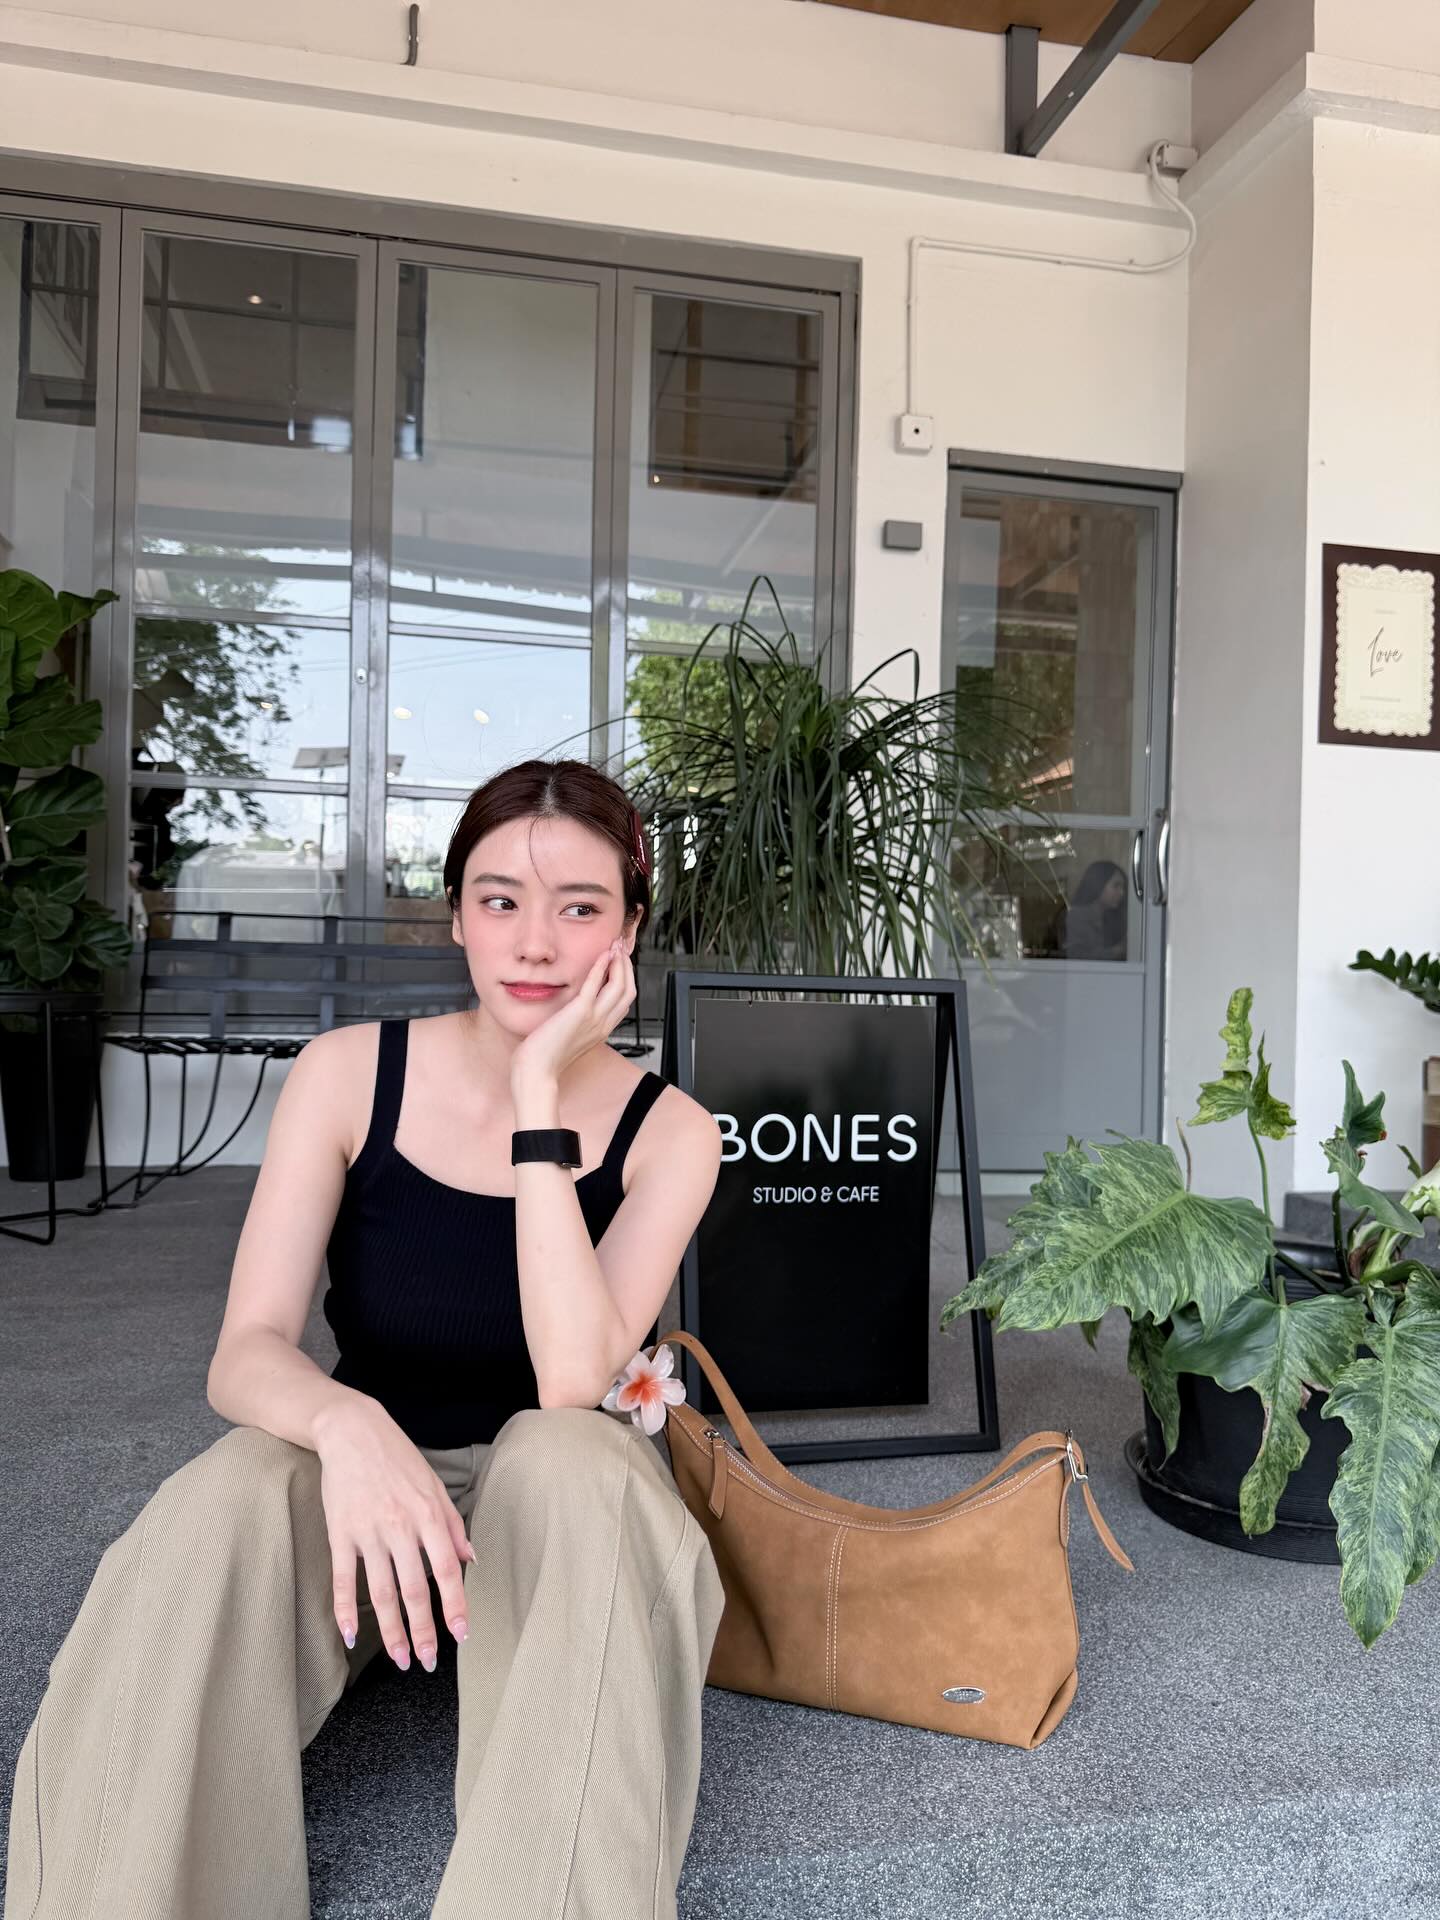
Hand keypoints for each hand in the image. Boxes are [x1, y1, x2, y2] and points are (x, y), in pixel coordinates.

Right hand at [313, 1397, 475, 1671]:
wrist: (352, 1431)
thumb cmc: (398, 1458)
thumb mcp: (434, 1485)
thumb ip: (452, 1525)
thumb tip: (471, 1560)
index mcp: (428, 1515)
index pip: (447, 1570)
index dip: (456, 1604)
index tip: (461, 1633)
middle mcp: (400, 1527)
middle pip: (414, 1590)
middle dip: (423, 1630)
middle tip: (428, 1660)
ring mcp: (368, 1532)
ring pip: (381, 1593)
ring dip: (391, 1630)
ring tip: (400, 1658)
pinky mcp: (340, 1533)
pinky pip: (343, 1578)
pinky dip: (345, 1610)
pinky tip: (350, 1636)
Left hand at [509, 937, 635, 1089]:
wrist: (536, 1071)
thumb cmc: (544, 1056)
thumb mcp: (568, 1035)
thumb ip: (576, 1020)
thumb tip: (574, 1004)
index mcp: (602, 1030)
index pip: (625, 1000)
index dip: (626, 977)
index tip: (619, 960)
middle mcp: (603, 1024)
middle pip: (629, 990)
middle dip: (627, 966)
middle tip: (619, 948)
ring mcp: (595, 1020)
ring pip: (621, 986)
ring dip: (619, 963)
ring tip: (613, 947)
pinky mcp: (580, 1013)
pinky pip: (596, 985)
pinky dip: (601, 967)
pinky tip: (601, 955)